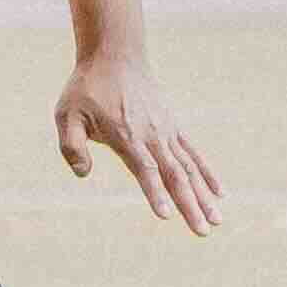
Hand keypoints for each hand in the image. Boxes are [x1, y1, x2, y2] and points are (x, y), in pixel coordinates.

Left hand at [55, 49, 223, 231]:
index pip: (145, 170)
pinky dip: (207, 173)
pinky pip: (194, 152)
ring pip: (189, 167)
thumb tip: (83, 175)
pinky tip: (220, 193)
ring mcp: (166, 130)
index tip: (167, 216)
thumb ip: (71, 146)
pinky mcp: (173, 126)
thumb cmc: (88, 87)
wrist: (115, 54)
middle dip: (190, 205)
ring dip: (204, 195)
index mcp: (126, 136)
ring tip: (217, 220)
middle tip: (204, 232)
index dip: (156, 193)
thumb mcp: (67, 114)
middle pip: (175, 175)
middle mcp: (152, 135)